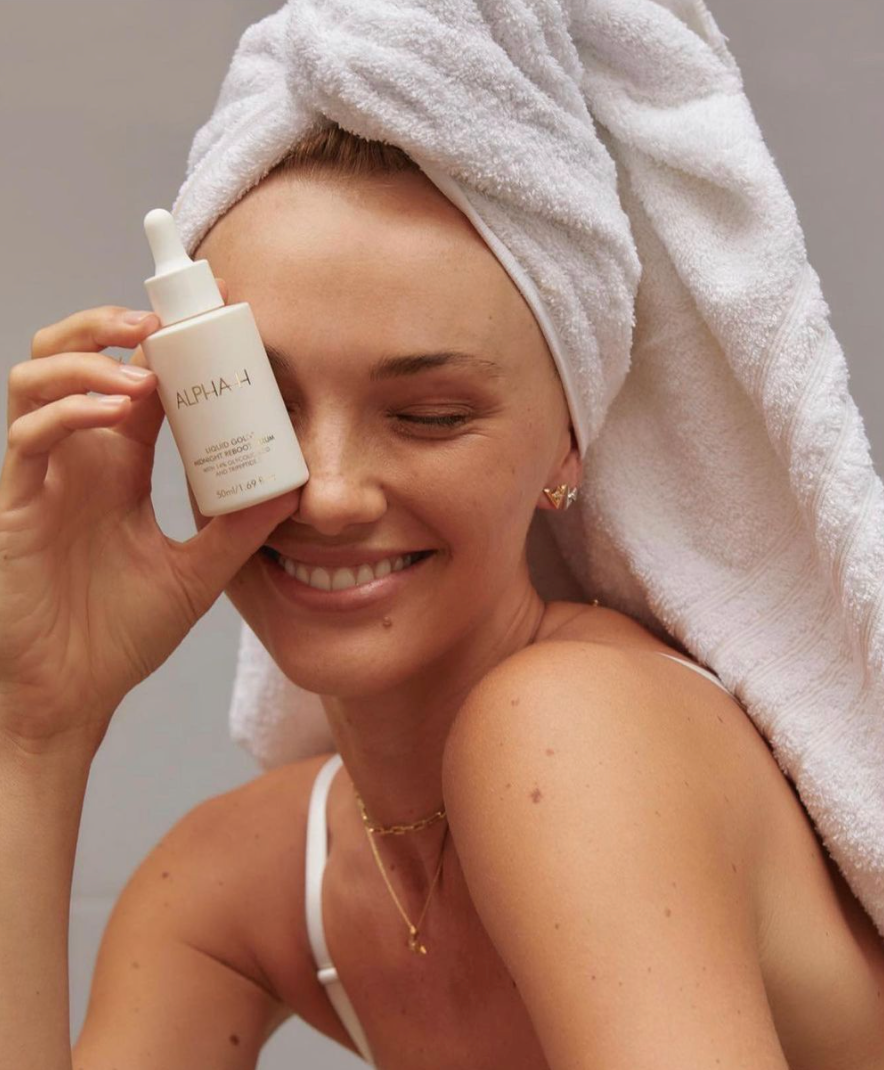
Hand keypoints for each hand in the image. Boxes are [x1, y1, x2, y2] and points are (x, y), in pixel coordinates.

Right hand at [0, 284, 299, 757]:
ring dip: (87, 358)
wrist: (69, 694)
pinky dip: (68, 410)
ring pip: (38, 378)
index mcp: (119, 466)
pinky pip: (29, 435)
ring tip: (140, 368)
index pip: (136, 382)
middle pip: (74, 356)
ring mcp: (44, 476)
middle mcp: (79, 458)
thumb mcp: (196, 575)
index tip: (209, 327)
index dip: (162, 348)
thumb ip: (239, 531)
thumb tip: (294, 489)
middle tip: (161, 323)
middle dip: (110, 325)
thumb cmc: (120, 636)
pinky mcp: (16, 502)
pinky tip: (116, 413)